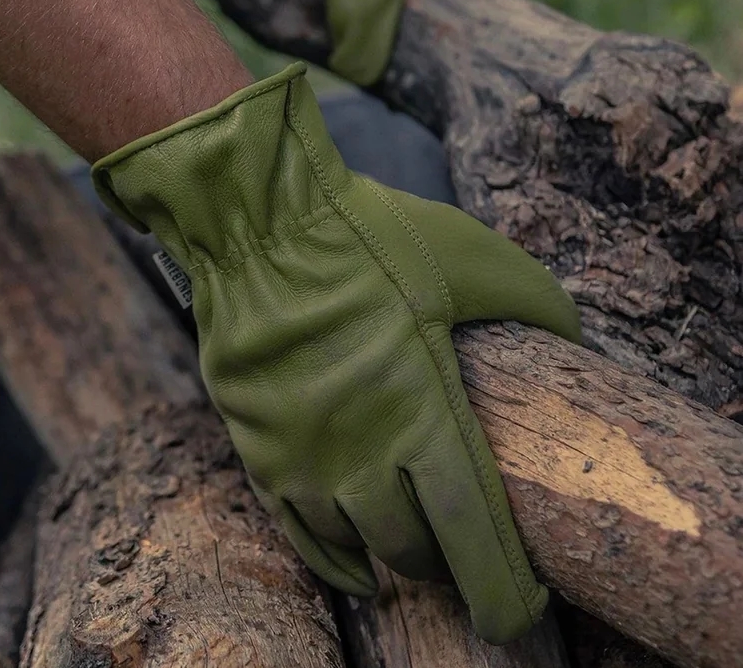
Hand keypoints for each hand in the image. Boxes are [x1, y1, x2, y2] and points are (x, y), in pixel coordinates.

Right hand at [93, 63, 580, 643]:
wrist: (259, 226)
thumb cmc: (367, 237)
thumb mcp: (470, 256)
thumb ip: (535, 301)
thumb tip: (574, 338)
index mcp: (422, 415)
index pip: (475, 539)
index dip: (505, 591)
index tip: (524, 607)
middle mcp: (360, 456)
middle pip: (417, 550)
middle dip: (451, 560)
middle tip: (467, 544)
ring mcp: (304, 460)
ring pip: (361, 546)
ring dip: (395, 551)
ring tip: (414, 540)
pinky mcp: (260, 451)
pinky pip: (299, 534)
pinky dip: (334, 559)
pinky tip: (355, 565)